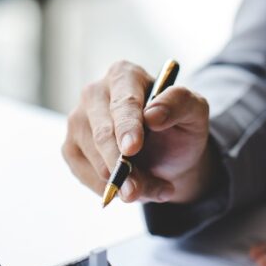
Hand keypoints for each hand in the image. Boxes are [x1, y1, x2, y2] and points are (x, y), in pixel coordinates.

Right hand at [62, 60, 217, 203]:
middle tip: (135, 190)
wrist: (168, 156)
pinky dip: (112, 190)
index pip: (123, 102)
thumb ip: (180, 103)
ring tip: (153, 186)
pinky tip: (134, 188)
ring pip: (94, 160)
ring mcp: (78, 121)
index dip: (127, 126)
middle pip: (101, 133)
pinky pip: (87, 177)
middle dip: (119, 165)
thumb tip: (153, 115)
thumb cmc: (178, 128)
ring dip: (124, 183)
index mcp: (124, 75)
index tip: (132, 148)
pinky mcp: (71, 148)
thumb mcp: (194, 111)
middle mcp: (94, 93)